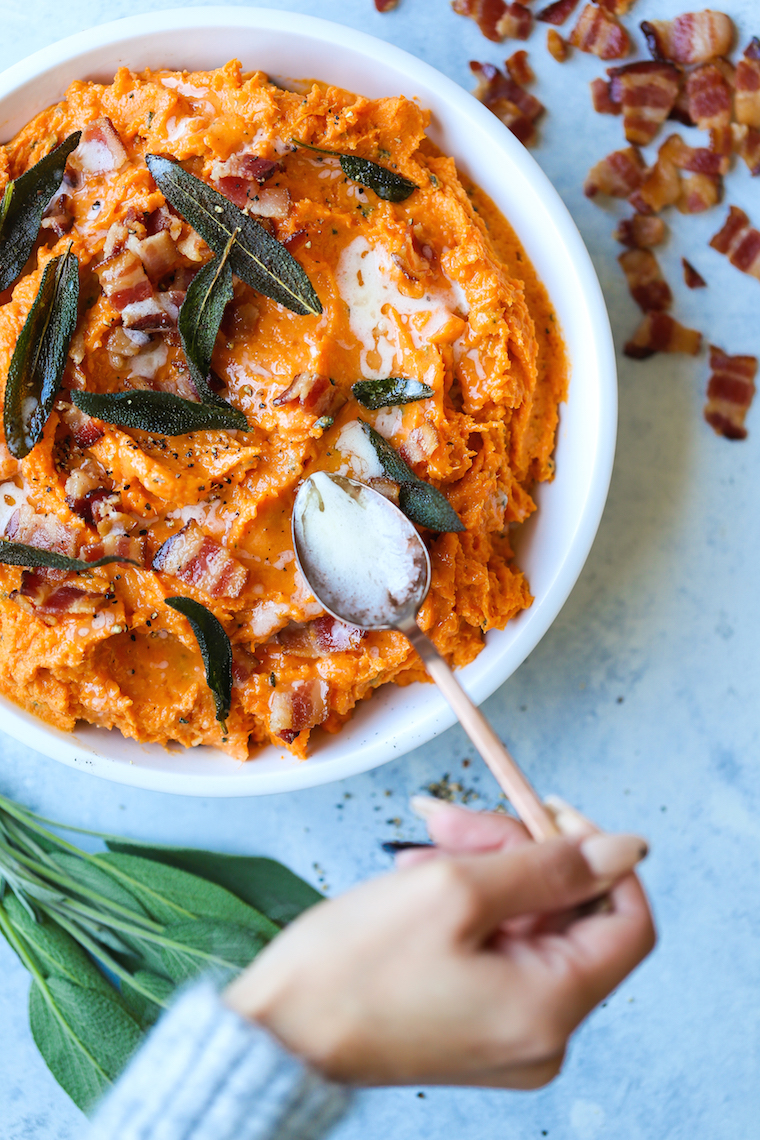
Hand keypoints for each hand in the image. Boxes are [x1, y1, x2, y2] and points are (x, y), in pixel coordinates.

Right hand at [224, 798, 653, 1088]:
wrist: (275, 1034)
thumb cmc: (352, 968)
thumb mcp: (455, 890)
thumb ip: (548, 864)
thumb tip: (625, 848)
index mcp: (548, 1009)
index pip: (626, 921)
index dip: (597, 855)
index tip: (549, 810)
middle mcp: (541, 1034)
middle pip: (565, 913)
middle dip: (512, 850)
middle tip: (449, 818)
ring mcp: (508, 1034)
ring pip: (525, 922)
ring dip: (480, 868)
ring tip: (421, 848)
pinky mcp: (476, 1025)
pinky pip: (496, 948)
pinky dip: (465, 904)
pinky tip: (418, 879)